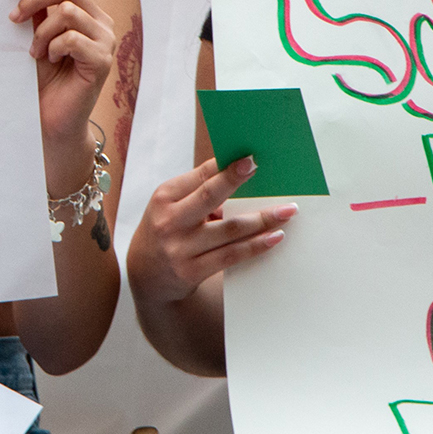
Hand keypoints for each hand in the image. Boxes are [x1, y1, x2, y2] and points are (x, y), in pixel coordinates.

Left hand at [8, 0, 114, 147]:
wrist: (51, 119)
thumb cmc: (44, 79)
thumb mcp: (36, 38)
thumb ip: (36, 13)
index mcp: (86, 12)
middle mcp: (101, 22)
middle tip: (13, 18)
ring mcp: (106, 40)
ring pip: (67, 12)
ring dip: (42, 32)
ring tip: (34, 53)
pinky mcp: (103, 60)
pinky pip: (72, 39)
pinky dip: (53, 48)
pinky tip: (50, 62)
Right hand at [126, 156, 297, 302]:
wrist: (147, 275)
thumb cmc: (167, 230)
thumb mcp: (170, 205)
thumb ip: (198, 190)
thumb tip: (240, 173)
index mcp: (164, 197)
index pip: (199, 177)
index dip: (224, 167)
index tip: (249, 158)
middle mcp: (170, 221)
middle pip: (210, 197)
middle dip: (235, 181)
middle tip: (261, 170)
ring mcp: (180, 248)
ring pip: (229, 230)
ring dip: (262, 219)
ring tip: (286, 212)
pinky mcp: (192, 271)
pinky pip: (232, 255)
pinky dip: (256, 245)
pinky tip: (274, 237)